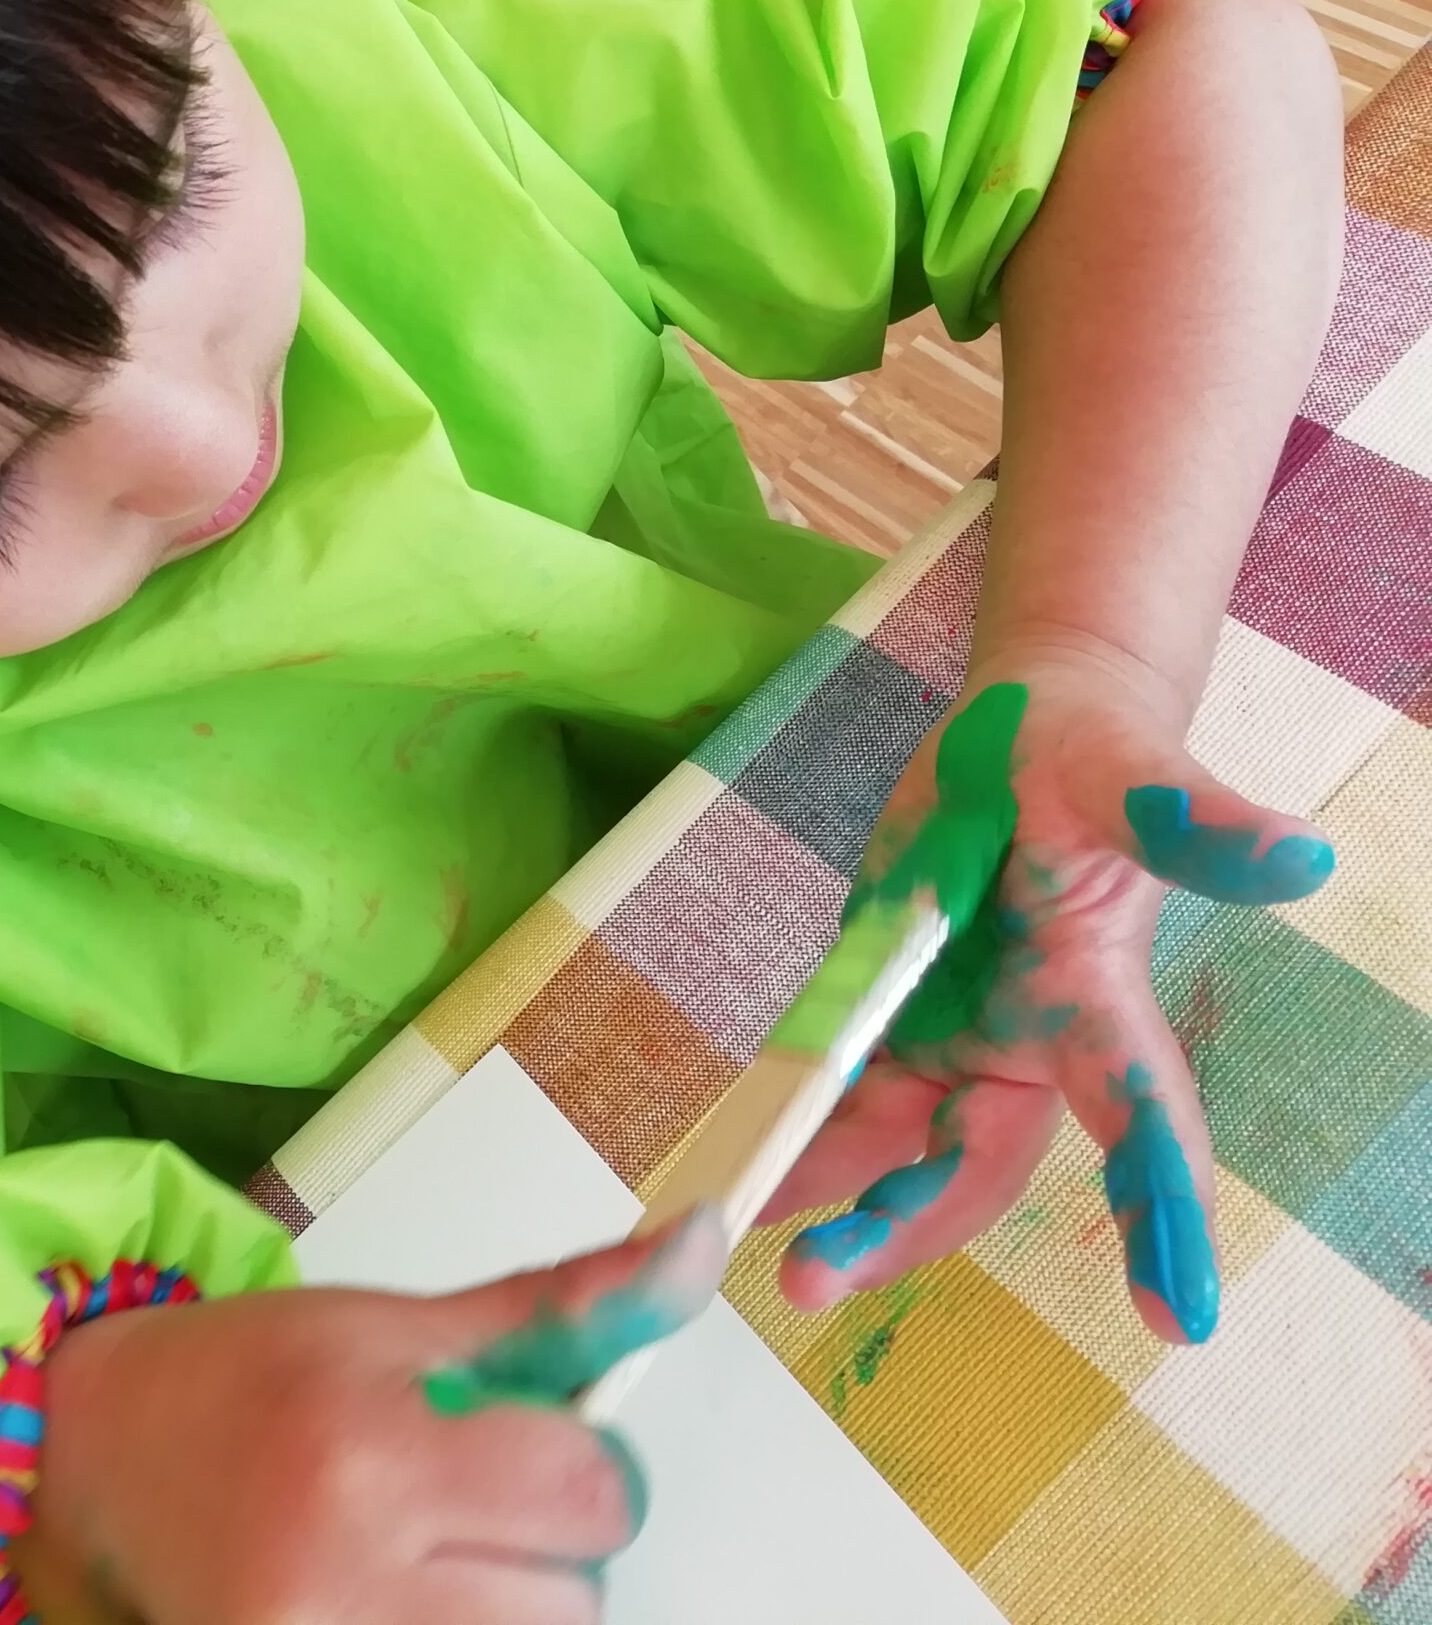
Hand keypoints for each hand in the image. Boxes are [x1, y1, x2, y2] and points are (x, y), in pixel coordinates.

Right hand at [15, 1213, 728, 1623]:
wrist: (92, 1457)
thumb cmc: (242, 1381)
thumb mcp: (397, 1321)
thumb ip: (558, 1304)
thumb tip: (702, 1243)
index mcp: (372, 1448)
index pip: (587, 1490)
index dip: (570, 1462)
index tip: (513, 1443)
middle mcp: (345, 1571)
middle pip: (573, 1600)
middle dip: (539, 1545)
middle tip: (455, 1502)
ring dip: (504, 1608)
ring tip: (422, 1558)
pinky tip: (393, 1594)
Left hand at [766, 648, 1334, 1343]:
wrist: (1020, 740)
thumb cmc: (1088, 755)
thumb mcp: (1129, 773)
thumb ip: (1193, 823)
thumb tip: (1304, 857)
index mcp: (1094, 1000)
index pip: (1141, 1118)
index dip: (1161, 1212)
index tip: (1179, 1315)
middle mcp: (1025, 1043)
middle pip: (974, 1165)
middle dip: (906, 1225)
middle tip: (817, 1276)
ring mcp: (952, 1037)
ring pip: (900, 1150)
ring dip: (842, 1208)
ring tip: (774, 1266)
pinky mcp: (891, 1013)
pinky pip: (844, 1096)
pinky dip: (804, 1144)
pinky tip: (751, 1190)